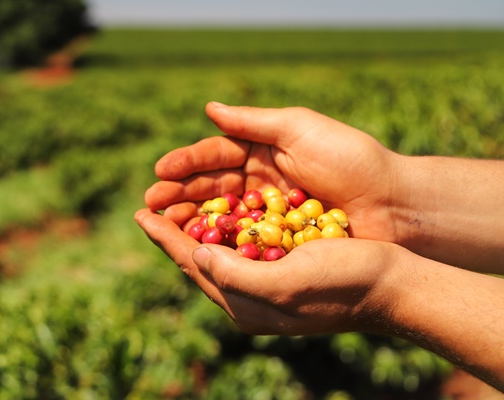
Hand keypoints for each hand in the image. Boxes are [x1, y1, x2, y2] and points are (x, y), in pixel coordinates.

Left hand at [134, 208, 398, 335]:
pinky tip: (220, 208)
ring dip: (196, 225)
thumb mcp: (284, 282)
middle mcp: (249, 295)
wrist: (389, 286)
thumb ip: (234, 275)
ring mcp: (266, 282)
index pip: (192, 264)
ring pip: (218, 250)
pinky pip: (242, 245)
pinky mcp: (283, 267)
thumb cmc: (340, 283)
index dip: (164, 238)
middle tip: (150, 204)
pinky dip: (225, 224)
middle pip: (199, 258)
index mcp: (244, 304)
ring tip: (175, 203)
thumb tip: (196, 256)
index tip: (140, 214)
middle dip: (173, 230)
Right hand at [145, 102, 401, 242]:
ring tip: (164, 225)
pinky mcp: (278, 241)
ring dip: (191, 220)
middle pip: (211, 187)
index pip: (216, 155)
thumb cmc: (351, 160)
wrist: (394, 205)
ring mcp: (267, 213)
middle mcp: (260, 181)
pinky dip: (218, 243)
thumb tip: (209, 110)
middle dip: (180, 194)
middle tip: (152, 204)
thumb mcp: (300, 129)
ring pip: (220, 215)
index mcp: (264, 151)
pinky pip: (241, 241)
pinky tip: (196, 247)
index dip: (186, 164)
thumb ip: (254, 122)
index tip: (160, 172)